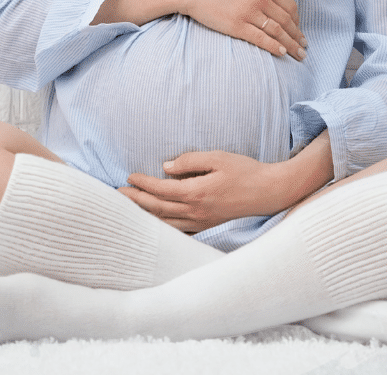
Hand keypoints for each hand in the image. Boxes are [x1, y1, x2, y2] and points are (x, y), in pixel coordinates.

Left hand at [117, 150, 288, 232]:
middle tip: (116, 194)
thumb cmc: (245, 171)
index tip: (129, 177)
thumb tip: (166, 167)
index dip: (143, 184)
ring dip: (145, 215)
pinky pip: (179, 230)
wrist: (270, 192)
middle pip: (157, 208)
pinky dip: (162, 226)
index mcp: (196, 193)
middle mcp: (196, 212)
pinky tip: (154, 222)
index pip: (161, 189)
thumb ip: (190, 161)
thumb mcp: (218, 157)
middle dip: (135, 201)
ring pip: (165, 223)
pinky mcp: (208, 226)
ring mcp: (202, 222)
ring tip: (129, 209)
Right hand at [172, 0, 306, 59]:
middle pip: (287, 20)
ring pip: (278, 32)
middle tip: (304, 46)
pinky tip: (282, 53)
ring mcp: (249, 12)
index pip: (290, 6)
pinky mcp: (237, 25)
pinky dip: (275, 47)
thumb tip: (273, 3)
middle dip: (298, 36)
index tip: (299, 30)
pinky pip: (262, 39)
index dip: (297, 21)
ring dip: (291, 45)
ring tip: (299, 55)